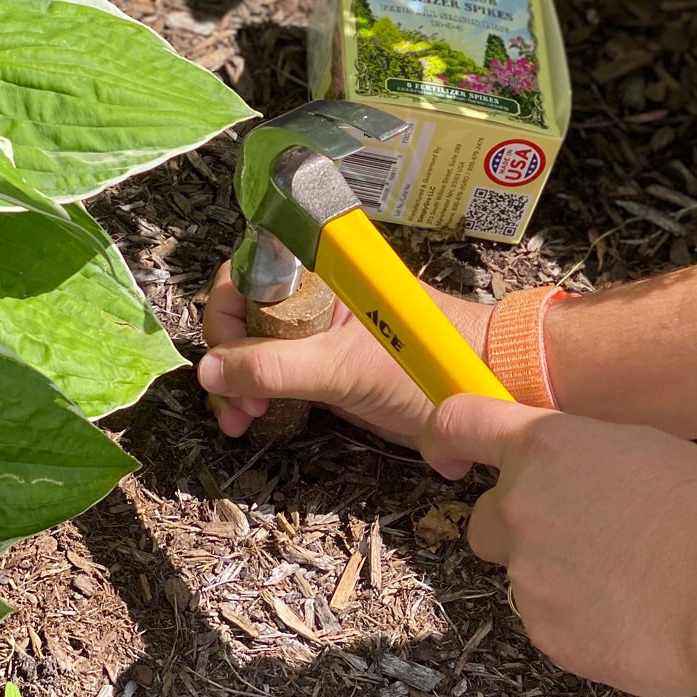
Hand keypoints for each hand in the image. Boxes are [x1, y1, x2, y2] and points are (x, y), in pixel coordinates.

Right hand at [198, 262, 490, 447]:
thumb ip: (274, 367)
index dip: (225, 318)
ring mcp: (323, 332)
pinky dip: (263, 395)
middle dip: (227, 361)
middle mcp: (316, 296)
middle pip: (245, 316)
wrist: (489, 387)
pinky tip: (259, 420)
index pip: (246, 276)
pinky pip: (281, 372)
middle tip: (233, 408)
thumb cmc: (426, 365)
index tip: (223, 366)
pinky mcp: (332, 367)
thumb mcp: (343, 369)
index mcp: (320, 274)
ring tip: (244, 422)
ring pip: (259, 348)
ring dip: (240, 384)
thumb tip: (207, 371)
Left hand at [420, 394, 696, 696]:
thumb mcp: (641, 449)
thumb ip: (581, 454)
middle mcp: (520, 505)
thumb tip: (573, 471)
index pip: (459, 423)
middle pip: (486, 516)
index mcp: (544, 447)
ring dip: (554, 572)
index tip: (444, 453)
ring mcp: (527, 572)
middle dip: (520, 525)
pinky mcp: (544, 631)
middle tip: (581, 534)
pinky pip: (547, 619)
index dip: (442, 435)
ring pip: (521, 571)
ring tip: (624, 577)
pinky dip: (576, 617)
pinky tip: (628, 611)